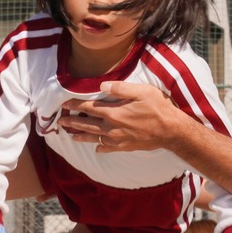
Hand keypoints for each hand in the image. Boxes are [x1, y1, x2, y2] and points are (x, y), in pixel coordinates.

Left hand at [59, 82, 189, 152]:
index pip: (89, 107)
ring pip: (95, 138)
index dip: (75, 104)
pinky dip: (101, 148)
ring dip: (82, 136)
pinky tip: (97, 148)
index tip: (64, 104)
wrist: (170, 131)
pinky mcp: (125, 146)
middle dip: (73, 121)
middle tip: (61, 121)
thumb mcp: (141, 91)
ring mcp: (117, 139)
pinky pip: (108, 148)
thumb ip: (120, 88)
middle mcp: (112, 127)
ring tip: (71, 136)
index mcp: (113, 112)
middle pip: (87, 124)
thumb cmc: (158, 108)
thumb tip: (103, 85)